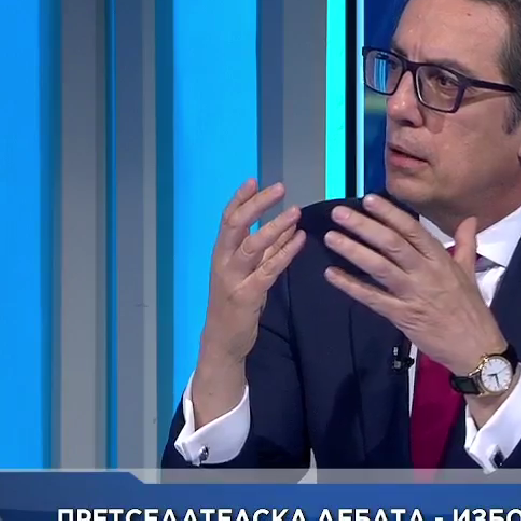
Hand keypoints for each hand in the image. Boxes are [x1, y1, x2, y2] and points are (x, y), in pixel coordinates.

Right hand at [201, 179, 306, 363]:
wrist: (223, 340)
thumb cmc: (236, 301)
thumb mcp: (248, 270)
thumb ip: (265, 248)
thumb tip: (287, 222)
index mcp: (221, 252)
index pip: (228, 218)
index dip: (240, 198)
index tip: (254, 180)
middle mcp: (223, 261)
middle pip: (236, 225)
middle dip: (257, 205)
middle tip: (279, 189)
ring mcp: (233, 278)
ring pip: (252, 246)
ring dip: (274, 226)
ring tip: (295, 212)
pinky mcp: (247, 295)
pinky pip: (268, 270)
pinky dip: (284, 253)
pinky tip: (299, 240)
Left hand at [322, 194, 505, 375]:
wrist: (476, 349)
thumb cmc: (471, 310)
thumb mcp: (470, 273)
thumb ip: (465, 244)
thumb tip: (468, 219)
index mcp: (441, 260)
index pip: (413, 230)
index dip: (390, 214)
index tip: (368, 200)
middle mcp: (425, 273)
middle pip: (392, 244)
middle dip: (364, 226)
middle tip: (339, 213)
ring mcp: (412, 294)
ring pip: (379, 267)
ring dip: (353, 251)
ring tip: (332, 237)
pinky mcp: (401, 316)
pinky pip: (372, 298)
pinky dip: (351, 286)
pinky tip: (332, 275)